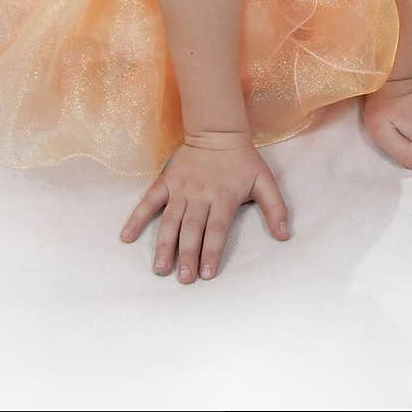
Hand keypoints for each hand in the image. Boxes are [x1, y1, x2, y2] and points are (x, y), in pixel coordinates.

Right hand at [119, 130, 290, 280]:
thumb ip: (276, 208)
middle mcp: (200, 195)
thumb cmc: (243, 161)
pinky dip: (137, 218)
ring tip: (160, 269)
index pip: (217, 228)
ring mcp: (181, 189)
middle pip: (192, 229)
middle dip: (187, 255)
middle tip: (184, 279)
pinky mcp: (166, 182)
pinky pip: (149, 201)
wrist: (217, 131)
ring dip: (165, 245)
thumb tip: (285, 236)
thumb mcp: (265, 181)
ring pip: (171, 220)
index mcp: (224, 196)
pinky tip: (126, 236)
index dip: (212, 251)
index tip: (208, 274)